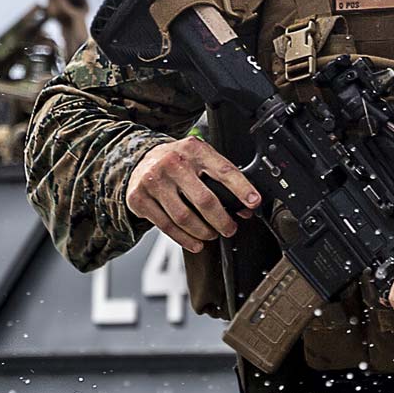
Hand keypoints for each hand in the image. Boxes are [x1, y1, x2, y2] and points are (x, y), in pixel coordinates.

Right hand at [126, 137, 260, 251]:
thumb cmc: (178, 162)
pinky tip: (194, 242)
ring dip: (203, 232)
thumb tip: (245, 206)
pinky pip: (166, 226)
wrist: (140, 159)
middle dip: (222, 220)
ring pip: (184, 217)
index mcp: (194, 150)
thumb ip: (220, 177)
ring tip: (211, 234)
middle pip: (204, 200)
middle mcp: (173, 163)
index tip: (254, 203)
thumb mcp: (199, 158)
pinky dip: (184, 239)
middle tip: (230, 229)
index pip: (223, 171)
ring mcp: (153, 180)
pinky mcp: (139, 198)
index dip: (242, 188)